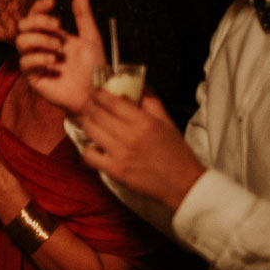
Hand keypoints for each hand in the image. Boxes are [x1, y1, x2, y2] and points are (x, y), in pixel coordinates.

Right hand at [16, 0, 105, 115]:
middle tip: (57, 26)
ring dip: (40, 40)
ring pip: (21, 42)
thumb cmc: (95, 68)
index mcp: (52, 35)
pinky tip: (55, 63)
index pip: (35, 16)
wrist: (96, 93)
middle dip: (38, 22)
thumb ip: (83, 15)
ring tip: (59, 49)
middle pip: (23, 26)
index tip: (52, 2)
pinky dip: (40, 59)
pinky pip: (25, 63)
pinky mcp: (33, 77)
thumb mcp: (91, 37)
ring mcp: (36, 62)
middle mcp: (41, 47)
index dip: (39, 7)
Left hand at [79, 89, 204, 210]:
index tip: (95, 90)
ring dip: (86, 122)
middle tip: (89, 103)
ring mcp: (120, 154)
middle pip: (96, 113)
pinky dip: (88, 148)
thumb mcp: (167, 122)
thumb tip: (136, 86)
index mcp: (144, 122)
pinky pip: (89, 155)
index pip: (111, 101)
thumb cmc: (176, 152)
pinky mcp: (115, 170)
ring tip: (88, 120)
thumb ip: (150, 102)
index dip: (98, 93)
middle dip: (89, 105)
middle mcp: (130, 136)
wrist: (183, 183)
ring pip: (90, 130)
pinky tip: (94, 145)